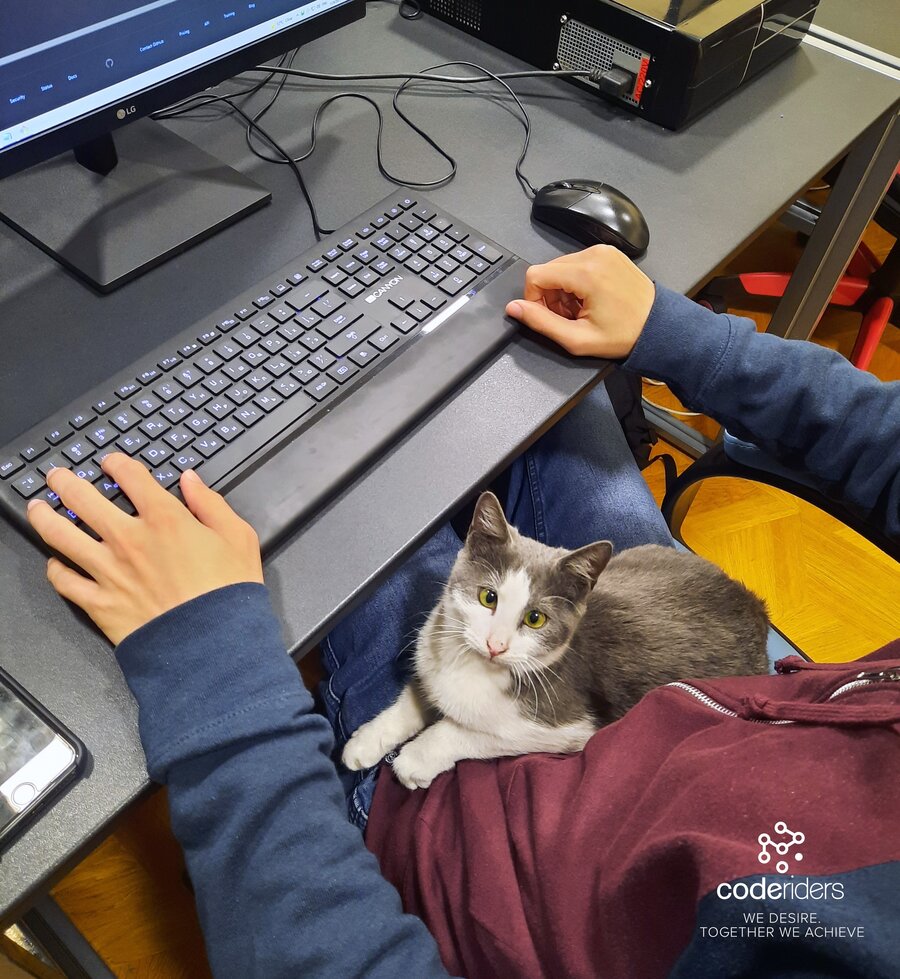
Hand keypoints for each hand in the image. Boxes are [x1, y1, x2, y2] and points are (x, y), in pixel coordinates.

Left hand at [26, 454, 263, 644]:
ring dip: (45, 517)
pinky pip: (64, 582)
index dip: (117, 464)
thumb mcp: (238, 537)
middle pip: (82, 498)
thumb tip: (191, 480)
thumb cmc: (230, 592)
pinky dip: (55, 570)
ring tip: (38, 507)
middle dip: (65, 482)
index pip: (130, 477)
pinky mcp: (99, 603)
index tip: (111, 463)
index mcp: (165, 519)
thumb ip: (211, 503)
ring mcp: (109, 571)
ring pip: (61, 536)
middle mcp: (129, 539)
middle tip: (58, 476)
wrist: (213, 644)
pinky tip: (54, 563)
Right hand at [505, 245, 655, 358]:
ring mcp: (603, 251)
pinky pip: (578, 263)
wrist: (658, 326)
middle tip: (568, 316)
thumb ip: (541, 322)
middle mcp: (595, 255)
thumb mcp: (577, 339)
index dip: (534, 298)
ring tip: (581, 309)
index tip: (549, 316)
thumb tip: (514, 308)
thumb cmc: (624, 335)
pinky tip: (590, 299)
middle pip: (547, 269)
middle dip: (549, 295)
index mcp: (587, 273)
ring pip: (561, 266)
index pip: (536, 275)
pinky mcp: (609, 253)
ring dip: (563, 290)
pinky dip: (577, 282)